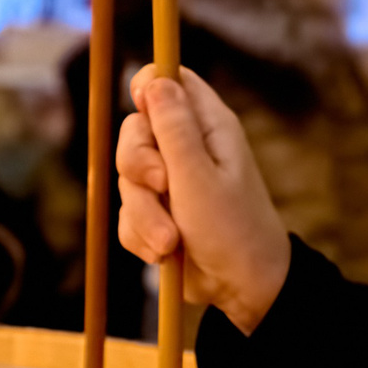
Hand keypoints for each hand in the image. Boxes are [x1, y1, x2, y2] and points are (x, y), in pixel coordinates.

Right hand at [116, 67, 292, 332]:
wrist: (241, 288)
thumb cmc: (232, 229)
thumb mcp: (199, 177)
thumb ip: (173, 130)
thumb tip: (155, 78)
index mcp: (207, 126)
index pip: (169, 80)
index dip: (148, 86)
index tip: (143, 109)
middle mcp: (188, 148)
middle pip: (133, 131)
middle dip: (137, 165)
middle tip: (162, 186)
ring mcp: (171, 182)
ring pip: (126, 180)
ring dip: (144, 215)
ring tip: (171, 241)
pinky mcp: (157, 214)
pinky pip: (127, 215)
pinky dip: (141, 236)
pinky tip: (166, 253)